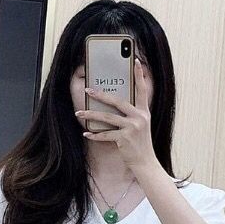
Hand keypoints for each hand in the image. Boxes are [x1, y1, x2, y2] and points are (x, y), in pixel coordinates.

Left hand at [75, 56, 154, 175]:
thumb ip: (131, 113)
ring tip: (79, 113)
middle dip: (101, 95)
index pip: (142, 89)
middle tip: (88, 90)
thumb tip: (113, 104)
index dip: (139, 75)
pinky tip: (86, 133)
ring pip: (108, 117)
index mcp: (144, 111)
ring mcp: (132, 128)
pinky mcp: (125, 139)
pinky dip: (95, 135)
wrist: (145, 162)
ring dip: (91, 115)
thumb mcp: (140, 125)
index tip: (135, 61)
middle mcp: (139, 117)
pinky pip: (106, 134)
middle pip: (117, 101)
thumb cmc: (140, 143)